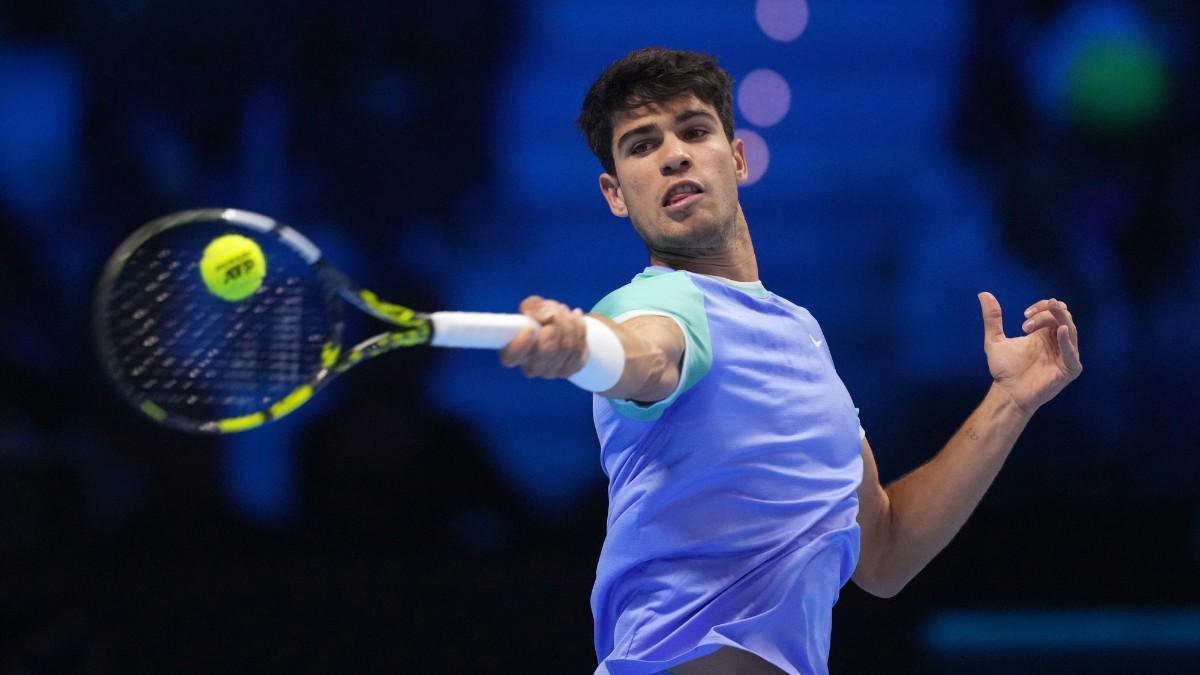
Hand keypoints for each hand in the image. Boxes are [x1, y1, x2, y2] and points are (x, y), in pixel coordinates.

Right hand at [499, 295, 587, 378]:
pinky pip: (580, 348)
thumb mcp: (531, 307)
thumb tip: (545, 316)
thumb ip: (532, 306)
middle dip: (555, 323)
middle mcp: (531, 368)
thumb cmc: (539, 319)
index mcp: (513, 353)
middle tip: (554, 310)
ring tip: (564, 310)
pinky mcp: (571, 370)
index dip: (521, 344)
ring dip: (568, 322)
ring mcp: (552, 372)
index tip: (529, 328)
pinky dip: (580, 328)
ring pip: (567, 346)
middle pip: (548, 349)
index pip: (512, 356)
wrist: (559, 329)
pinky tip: (575, 317)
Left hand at [978, 292, 1081, 414]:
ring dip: (1058, 319)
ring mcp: (1065, 354)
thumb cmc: (1004, 370)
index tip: (1024, 316)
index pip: (1052, 311)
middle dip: (1046, 313)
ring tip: (1049, 311)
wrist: (1007, 392)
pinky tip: (1060, 330)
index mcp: (1044, 334)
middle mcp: (1057, 341)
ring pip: (1070, 329)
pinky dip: (1067, 341)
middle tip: (1026, 323)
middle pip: (1062, 316)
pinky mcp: (1069, 368)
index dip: (1041, 307)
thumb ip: (992, 318)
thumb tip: (983, 294)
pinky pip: (1072, 352)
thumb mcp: (994, 340)